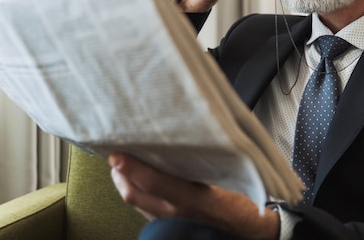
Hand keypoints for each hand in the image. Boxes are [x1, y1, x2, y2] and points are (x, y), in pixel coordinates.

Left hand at [109, 153, 279, 239]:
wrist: (247, 226)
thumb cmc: (240, 199)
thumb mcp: (227, 176)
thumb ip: (203, 160)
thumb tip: (183, 137)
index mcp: (192, 198)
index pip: (153, 182)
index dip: (132, 167)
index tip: (118, 153)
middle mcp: (175, 211)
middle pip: (133, 194)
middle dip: (119, 174)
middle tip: (117, 153)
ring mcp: (170, 219)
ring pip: (136, 202)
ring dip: (125, 183)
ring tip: (124, 164)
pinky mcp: (168, 222)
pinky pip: (144, 207)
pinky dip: (136, 191)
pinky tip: (141, 179)